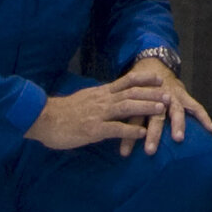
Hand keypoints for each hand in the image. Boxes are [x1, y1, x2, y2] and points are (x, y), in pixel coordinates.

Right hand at [26, 72, 176, 155]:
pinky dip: (130, 131)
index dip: (144, 79)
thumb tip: (111, 99)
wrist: (43, 118)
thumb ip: (99, 100)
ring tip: (161, 109)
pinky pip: (114, 129)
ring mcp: (98, 114)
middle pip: (131, 93)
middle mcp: (102, 100)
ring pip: (126, 107)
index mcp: (100, 92)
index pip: (126, 81)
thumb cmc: (62, 112)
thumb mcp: (84, 100)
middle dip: (151, 93)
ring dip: (146, 107)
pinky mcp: (92, 129)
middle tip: (168, 94)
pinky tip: (142, 134)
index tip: (159, 78)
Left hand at [131, 58, 211, 155]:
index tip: (124, 154)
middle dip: (153, 133)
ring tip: (178, 138)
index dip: (129, 135)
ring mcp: (172, 95)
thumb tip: (115, 144)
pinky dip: (204, 116)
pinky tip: (211, 128)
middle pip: (154, 116)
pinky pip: (196, 106)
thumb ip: (125, 118)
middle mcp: (156, 98)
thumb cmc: (138, 88)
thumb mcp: (128, 98)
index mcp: (140, 99)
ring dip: (177, 123)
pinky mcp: (184, 94)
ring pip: (175, 110)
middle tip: (150, 150)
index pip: (133, 119)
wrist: (153, 63)